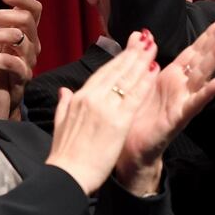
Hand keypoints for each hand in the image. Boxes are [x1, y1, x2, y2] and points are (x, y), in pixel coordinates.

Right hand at [46, 32, 158, 194]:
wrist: (66, 175)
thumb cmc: (64, 155)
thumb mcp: (60, 124)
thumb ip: (64, 104)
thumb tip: (64, 91)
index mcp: (79, 98)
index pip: (102, 73)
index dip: (117, 59)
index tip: (128, 48)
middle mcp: (92, 98)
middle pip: (116, 70)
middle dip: (132, 53)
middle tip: (145, 38)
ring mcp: (105, 108)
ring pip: (127, 79)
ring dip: (141, 61)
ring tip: (153, 47)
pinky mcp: (118, 121)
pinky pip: (134, 97)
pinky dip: (145, 82)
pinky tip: (154, 70)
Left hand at [116, 18, 214, 193]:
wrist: (128, 147)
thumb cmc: (137, 114)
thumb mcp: (138, 80)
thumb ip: (142, 55)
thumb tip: (143, 33)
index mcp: (173, 75)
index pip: (195, 49)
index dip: (209, 34)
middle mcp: (182, 86)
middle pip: (202, 58)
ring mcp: (182, 101)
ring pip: (202, 76)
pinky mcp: (178, 118)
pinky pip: (194, 103)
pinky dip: (208, 92)